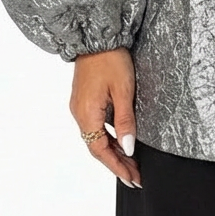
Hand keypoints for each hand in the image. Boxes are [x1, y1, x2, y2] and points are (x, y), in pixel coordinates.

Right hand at [70, 46, 141, 187]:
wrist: (96, 36)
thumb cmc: (110, 59)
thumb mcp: (123, 90)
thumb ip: (125, 121)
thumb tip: (128, 148)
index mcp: (87, 114)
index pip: (101, 151)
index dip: (117, 167)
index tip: (132, 179)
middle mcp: (79, 114)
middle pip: (98, 147)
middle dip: (117, 163)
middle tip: (135, 177)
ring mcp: (80, 107)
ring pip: (97, 137)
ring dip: (114, 151)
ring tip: (131, 163)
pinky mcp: (84, 99)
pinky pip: (96, 125)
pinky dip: (109, 136)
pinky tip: (121, 140)